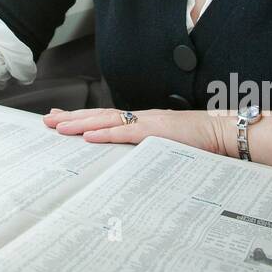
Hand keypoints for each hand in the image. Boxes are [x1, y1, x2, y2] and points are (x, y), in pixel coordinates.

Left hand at [42, 106, 226, 155]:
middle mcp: (141, 117)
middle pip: (99, 114)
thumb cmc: (200, 141)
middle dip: (71, 117)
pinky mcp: (156, 131)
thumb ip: (149, 146)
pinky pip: (126, 132)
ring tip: (59, 126)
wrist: (224, 133)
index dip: (82, 116)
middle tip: (47, 120)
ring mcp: (147, 122)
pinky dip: (106, 132)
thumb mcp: (169, 143)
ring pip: (107, 119)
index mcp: (142, 121)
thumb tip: (131, 156)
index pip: (106, 116)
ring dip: (81, 123)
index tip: (60, 117)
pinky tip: (89, 135)